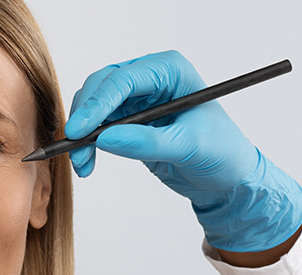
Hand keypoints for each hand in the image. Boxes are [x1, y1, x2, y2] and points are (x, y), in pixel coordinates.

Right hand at [65, 50, 301, 251]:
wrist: (227, 177)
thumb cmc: (222, 153)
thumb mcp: (189, 147)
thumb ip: (147, 142)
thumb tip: (105, 139)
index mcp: (169, 71)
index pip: (123, 79)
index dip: (97, 103)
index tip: (79, 130)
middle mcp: (150, 79)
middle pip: (101, 87)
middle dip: (85, 117)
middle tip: (74, 146)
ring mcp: (137, 98)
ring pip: (93, 106)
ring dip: (82, 133)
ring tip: (82, 163)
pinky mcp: (128, 120)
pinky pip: (97, 125)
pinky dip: (87, 143)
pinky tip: (87, 163)